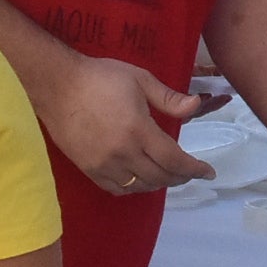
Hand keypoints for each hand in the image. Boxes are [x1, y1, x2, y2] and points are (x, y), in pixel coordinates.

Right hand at [24, 49, 219, 194]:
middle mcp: (122, 153)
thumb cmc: (100, 77)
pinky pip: (117, 189)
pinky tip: (141, 179)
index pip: (174, 160)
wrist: (57, 85)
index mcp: (138, 130)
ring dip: (159, 183)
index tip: (209, 172)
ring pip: (140, 186)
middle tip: (191, 172)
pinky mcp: (88, 168)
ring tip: (168, 174)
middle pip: (160, 177)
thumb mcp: (140, 79)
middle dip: (181, 177)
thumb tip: (196, 105)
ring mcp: (103, 164)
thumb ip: (169, 98)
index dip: (195, 169)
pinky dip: (134, 188)